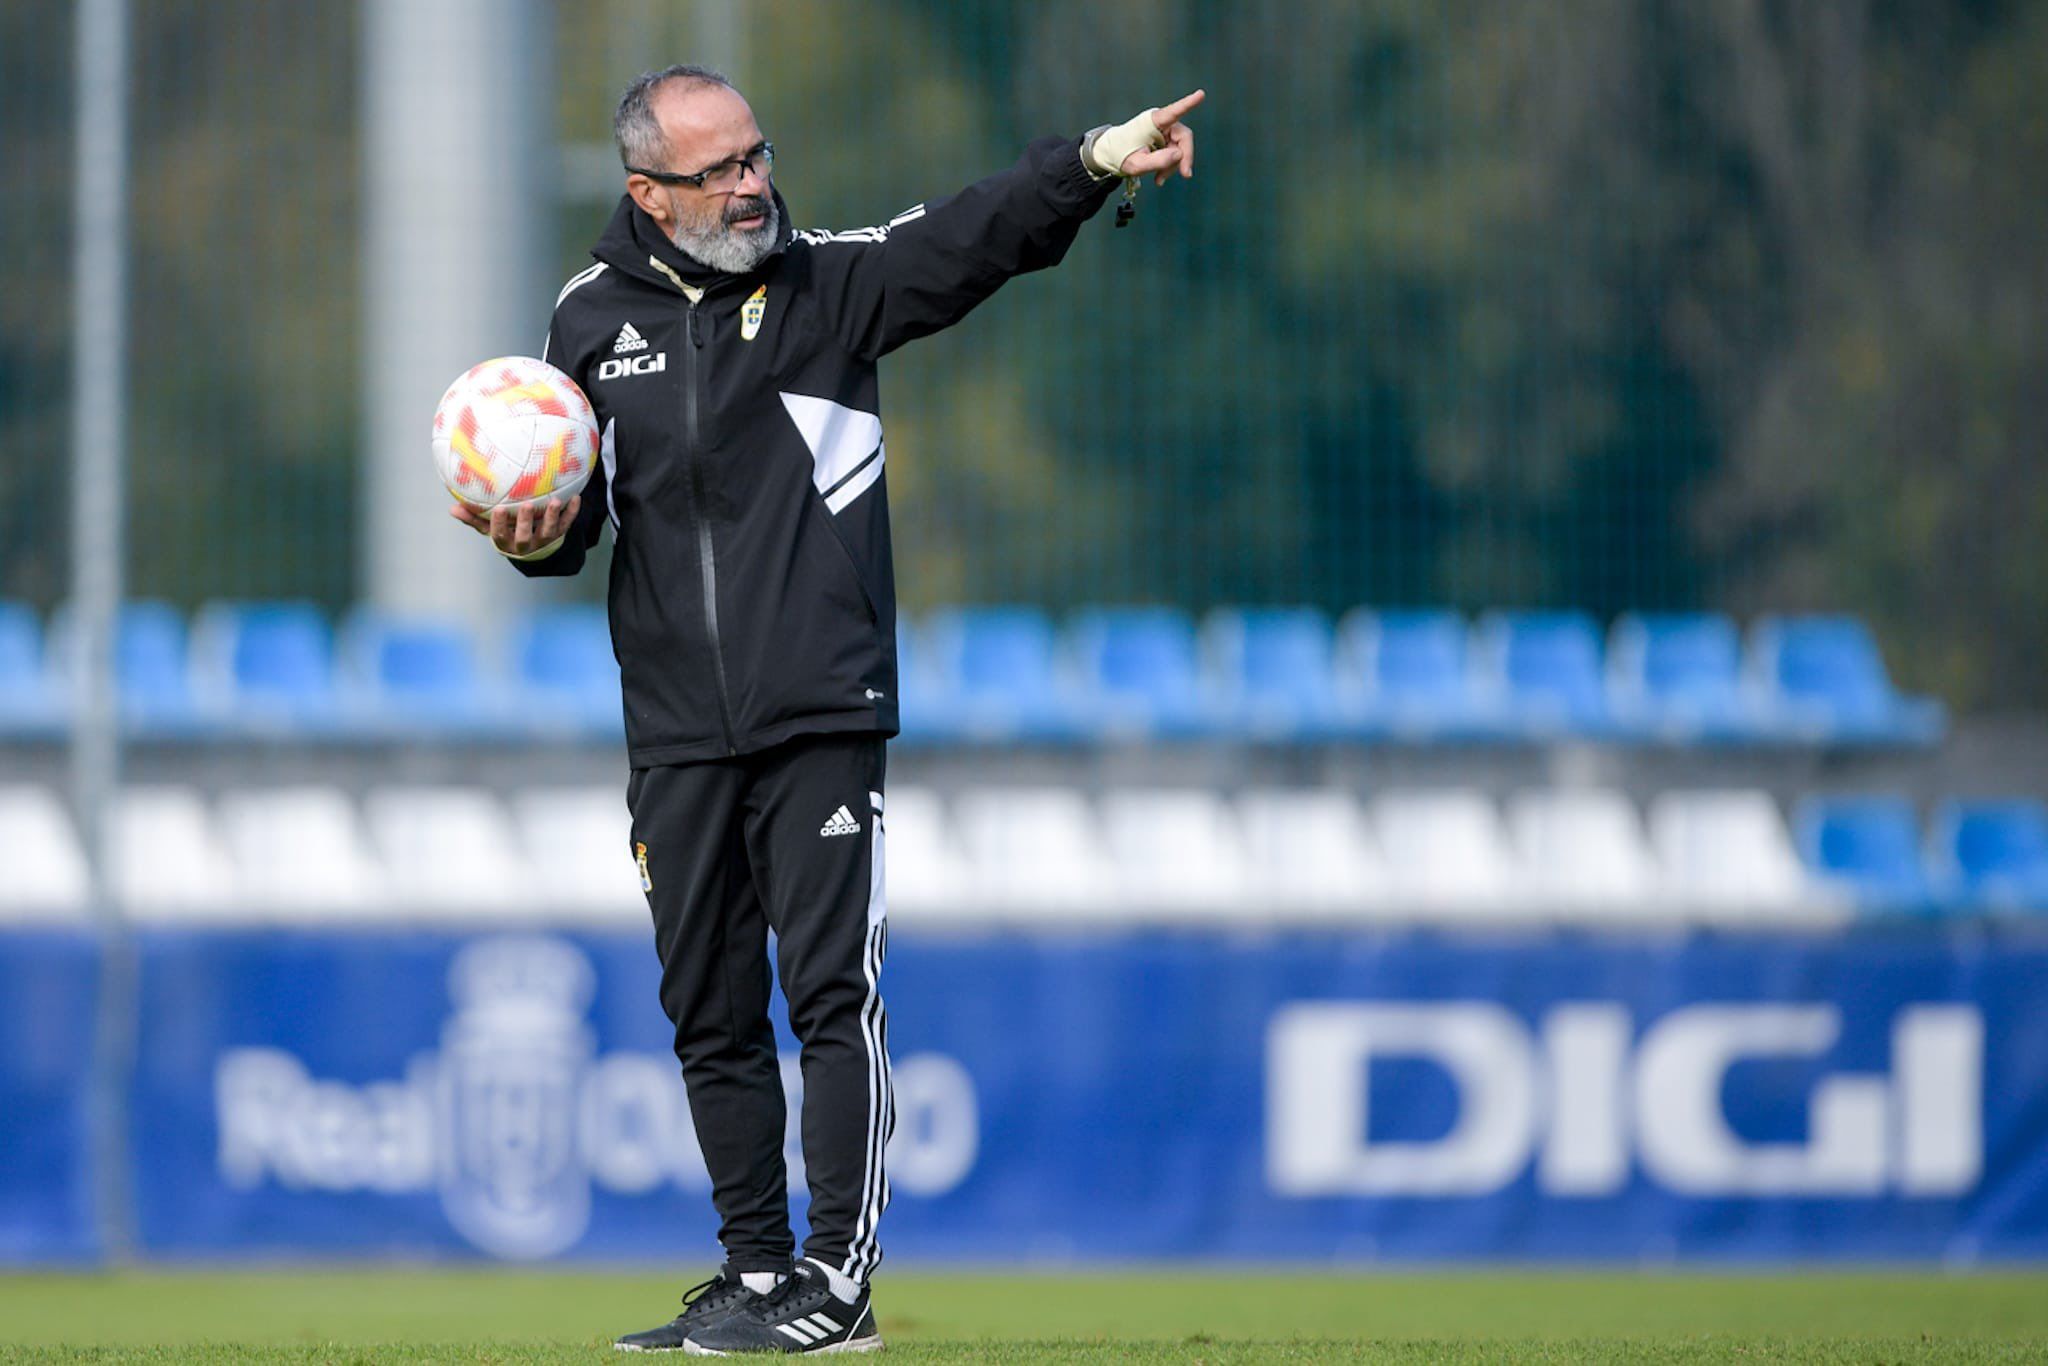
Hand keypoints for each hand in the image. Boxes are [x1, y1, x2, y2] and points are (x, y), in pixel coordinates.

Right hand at [448, 495, 578, 557]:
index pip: (500, 535)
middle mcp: (525, 544)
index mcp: (506, 542)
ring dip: (552, 517)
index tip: (499, 508)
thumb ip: (473, 518)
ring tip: (555, 501)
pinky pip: (567, 525)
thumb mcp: (489, 528)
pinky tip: (577, 498)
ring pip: (548, 532)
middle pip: (525, 537)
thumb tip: (452, 508)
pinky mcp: (559, 534)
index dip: (499, 523)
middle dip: (525, 522)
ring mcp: (543, 540)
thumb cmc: (506, 532)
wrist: (533, 548)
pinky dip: (572, 513)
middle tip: (527, 505)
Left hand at [1116, 89, 1202, 185]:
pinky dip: (1169, 167)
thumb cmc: (1122, 155)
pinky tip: (1159, 177)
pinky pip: (1175, 154)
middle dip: (1183, 158)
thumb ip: (1157, 161)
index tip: (1200, 94)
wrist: (1114, 155)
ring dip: (1173, 166)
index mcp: (1153, 121)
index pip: (1174, 112)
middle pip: (1184, 138)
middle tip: (1185, 175)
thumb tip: (1179, 155)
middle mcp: (1163, 122)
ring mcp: (1166, 131)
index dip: (1189, 103)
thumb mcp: (1137, 164)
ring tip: (1158, 179)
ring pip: (1180, 149)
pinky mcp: (1167, 140)